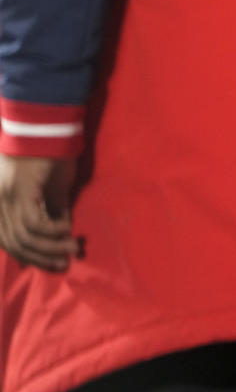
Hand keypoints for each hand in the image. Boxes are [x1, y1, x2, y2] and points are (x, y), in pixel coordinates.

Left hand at [0, 154, 78, 270]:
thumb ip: (52, 210)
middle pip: (13, 243)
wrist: (48, 127)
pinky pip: (33, 223)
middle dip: (40, 258)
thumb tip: (60, 233)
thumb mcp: (52, 189)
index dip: (29, 256)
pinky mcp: (20, 192)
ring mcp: (7, 198)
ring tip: (72, 249)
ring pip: (23, 237)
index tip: (52, 264)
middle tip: (64, 264)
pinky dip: (51, 232)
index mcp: (1, 204)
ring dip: (50, 248)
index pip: (7, 240)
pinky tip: (68, 231)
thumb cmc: (51, 154)